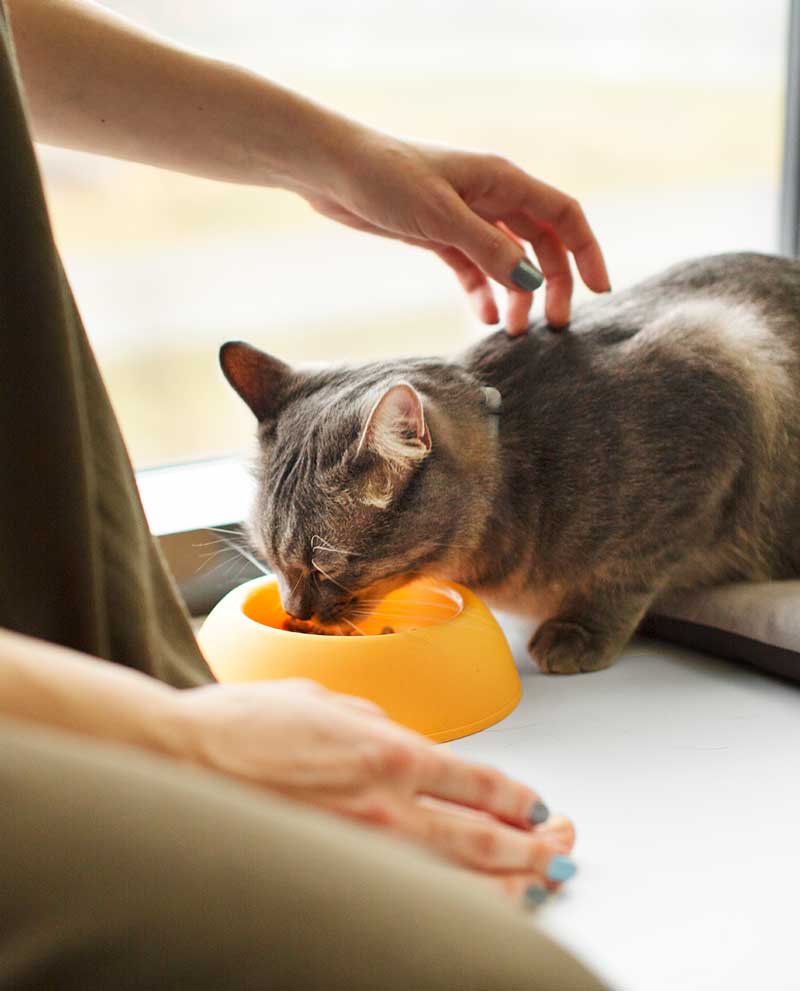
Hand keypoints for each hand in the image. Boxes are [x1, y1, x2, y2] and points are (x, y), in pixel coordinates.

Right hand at [173, 678, 575, 900]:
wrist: (179, 763)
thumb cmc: (243, 726)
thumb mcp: (326, 700)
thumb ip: (379, 724)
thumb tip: (412, 744)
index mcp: (388, 751)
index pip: (482, 783)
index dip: (520, 799)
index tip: (537, 806)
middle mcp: (386, 806)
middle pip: (488, 837)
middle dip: (537, 846)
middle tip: (563, 846)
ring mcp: (363, 850)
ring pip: (461, 882)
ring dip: (513, 884)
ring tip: (541, 881)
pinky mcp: (336, 875)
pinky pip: (413, 900)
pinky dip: (457, 906)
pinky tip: (477, 906)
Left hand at [308, 130, 610, 333]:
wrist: (332, 172)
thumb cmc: (386, 178)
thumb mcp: (442, 216)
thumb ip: (490, 249)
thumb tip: (532, 282)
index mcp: (503, 180)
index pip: (563, 215)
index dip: (587, 252)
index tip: (600, 292)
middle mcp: (491, 196)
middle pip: (541, 243)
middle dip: (552, 284)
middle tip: (551, 327)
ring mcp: (466, 217)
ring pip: (508, 260)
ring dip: (515, 295)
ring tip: (511, 332)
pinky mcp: (439, 235)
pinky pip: (473, 267)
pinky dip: (481, 292)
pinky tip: (481, 317)